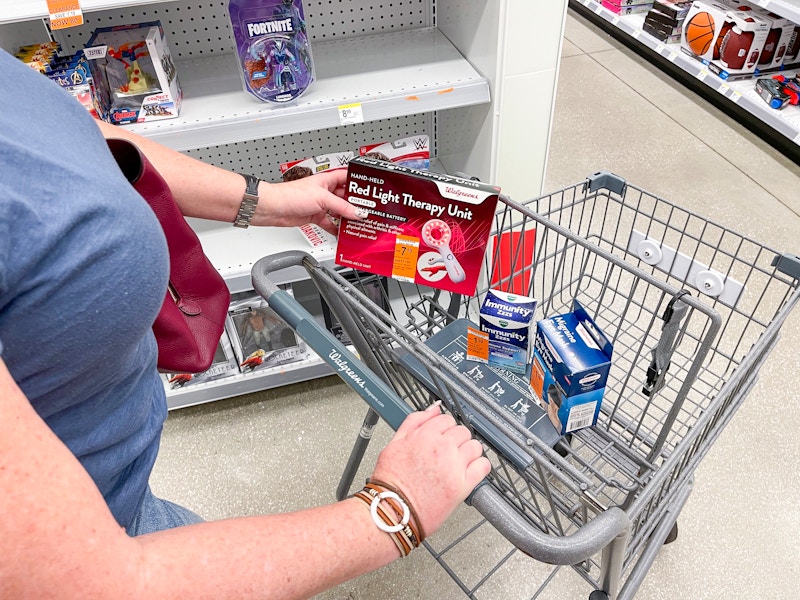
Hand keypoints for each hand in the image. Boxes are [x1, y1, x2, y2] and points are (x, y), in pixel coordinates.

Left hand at [258, 169, 365, 233]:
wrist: (274, 208)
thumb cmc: (291, 195)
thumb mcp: (323, 199)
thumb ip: (342, 207)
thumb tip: (358, 212)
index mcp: (328, 180)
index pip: (348, 177)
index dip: (359, 182)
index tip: (371, 189)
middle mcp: (325, 191)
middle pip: (346, 197)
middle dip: (356, 204)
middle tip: (369, 210)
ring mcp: (321, 204)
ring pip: (339, 211)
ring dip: (348, 217)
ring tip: (359, 223)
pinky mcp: (316, 216)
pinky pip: (330, 223)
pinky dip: (336, 228)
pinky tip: (344, 233)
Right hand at [370, 402, 490, 538]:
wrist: (392, 511)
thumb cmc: (391, 482)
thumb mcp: (394, 443)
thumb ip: (414, 422)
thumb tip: (433, 409)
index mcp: (425, 435)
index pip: (446, 419)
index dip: (444, 428)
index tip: (442, 437)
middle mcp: (442, 448)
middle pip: (462, 431)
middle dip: (456, 439)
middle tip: (447, 452)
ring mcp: (454, 466)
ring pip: (475, 446)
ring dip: (469, 451)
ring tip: (458, 462)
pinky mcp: (463, 485)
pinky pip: (483, 466)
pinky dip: (480, 466)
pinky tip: (469, 471)